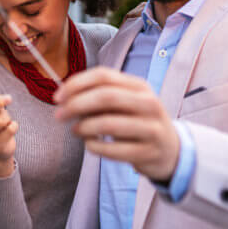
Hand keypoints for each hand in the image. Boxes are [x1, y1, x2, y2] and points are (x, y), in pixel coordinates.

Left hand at [53, 67, 179, 182]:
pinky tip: (90, 145)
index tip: (57, 97)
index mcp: (139, 86)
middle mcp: (148, 103)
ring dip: (84, 127)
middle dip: (76, 105)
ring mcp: (151, 128)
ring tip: (76, 131)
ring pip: (108, 124)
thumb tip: (65, 98)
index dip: (76, 84)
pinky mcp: (147, 152)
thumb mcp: (125, 103)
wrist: (170, 150)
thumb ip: (99, 97)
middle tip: (59, 115)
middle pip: (105, 97)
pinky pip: (112, 150)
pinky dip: (93, 147)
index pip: (103, 76)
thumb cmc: (137, 122)